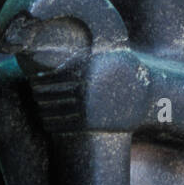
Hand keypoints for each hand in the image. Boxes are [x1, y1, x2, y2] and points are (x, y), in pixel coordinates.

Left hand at [29, 48, 150, 134]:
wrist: (148, 97)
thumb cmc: (125, 76)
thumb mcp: (108, 60)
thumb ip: (86, 60)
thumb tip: (60, 61)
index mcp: (86, 70)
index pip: (52, 77)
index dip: (40, 80)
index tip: (35, 82)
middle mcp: (85, 88)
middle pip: (51, 93)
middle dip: (40, 96)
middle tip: (35, 95)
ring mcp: (87, 106)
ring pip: (55, 110)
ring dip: (44, 111)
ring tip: (42, 109)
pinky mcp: (90, 122)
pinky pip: (64, 124)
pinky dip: (52, 123)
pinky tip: (50, 122)